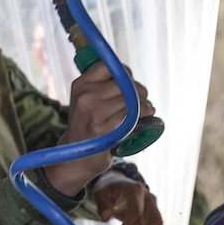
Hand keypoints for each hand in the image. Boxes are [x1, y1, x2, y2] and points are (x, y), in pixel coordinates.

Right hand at [46, 63, 155, 197]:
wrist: (76, 159)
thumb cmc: (87, 128)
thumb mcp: (84, 101)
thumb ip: (100, 86)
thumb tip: (126, 73)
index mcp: (80, 85)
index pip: (108, 66)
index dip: (124, 72)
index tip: (129, 82)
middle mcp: (85, 96)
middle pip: (123, 82)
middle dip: (138, 89)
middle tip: (142, 98)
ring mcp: (94, 113)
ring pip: (131, 98)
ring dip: (145, 102)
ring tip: (146, 109)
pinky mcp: (105, 129)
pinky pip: (133, 114)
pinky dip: (146, 113)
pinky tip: (148, 115)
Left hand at [93, 172, 165, 224]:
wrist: (120, 186)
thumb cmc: (110, 190)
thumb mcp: (101, 194)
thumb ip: (103, 205)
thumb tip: (104, 218)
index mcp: (136, 190)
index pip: (137, 209)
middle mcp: (149, 199)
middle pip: (154, 219)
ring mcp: (154, 209)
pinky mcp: (155, 219)